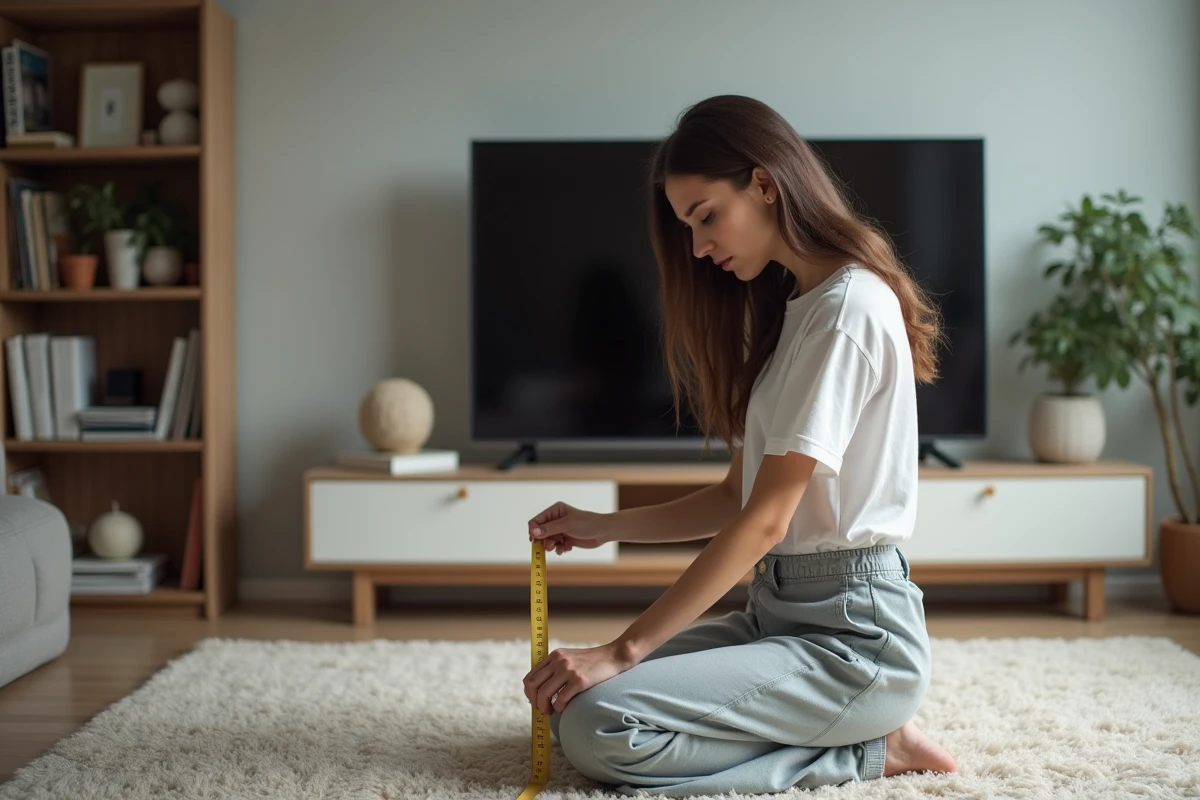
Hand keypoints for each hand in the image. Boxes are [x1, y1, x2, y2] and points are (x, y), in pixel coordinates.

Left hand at [522, 641, 637, 714]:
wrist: (614, 656)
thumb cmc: (592, 662)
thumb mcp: (570, 659)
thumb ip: (555, 670)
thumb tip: (539, 693)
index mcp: (554, 656)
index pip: (530, 677)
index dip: (529, 693)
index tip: (535, 702)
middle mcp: (558, 661)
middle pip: (532, 685)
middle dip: (534, 702)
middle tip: (543, 710)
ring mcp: (568, 670)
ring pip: (543, 694)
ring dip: (544, 708)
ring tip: (551, 712)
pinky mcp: (579, 680)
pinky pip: (560, 700)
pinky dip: (559, 708)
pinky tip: (565, 707)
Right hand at [528, 501, 610, 555]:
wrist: (603, 531)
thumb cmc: (587, 523)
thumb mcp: (567, 525)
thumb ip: (550, 529)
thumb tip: (533, 533)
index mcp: (554, 510)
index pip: (536, 521)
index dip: (533, 531)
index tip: (534, 541)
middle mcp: (556, 519)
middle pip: (540, 532)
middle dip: (543, 541)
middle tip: (549, 547)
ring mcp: (561, 530)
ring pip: (547, 541)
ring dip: (551, 546)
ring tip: (558, 548)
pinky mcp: (566, 539)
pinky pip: (556, 546)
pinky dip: (559, 549)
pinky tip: (566, 549)